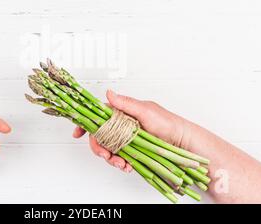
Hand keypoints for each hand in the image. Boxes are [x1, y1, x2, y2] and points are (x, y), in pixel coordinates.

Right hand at [73, 90, 191, 172]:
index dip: (86, 124)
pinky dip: (119, 164)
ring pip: (107, 149)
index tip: (78, 133)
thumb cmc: (168, 123)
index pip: (98, 116)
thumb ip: (125, 103)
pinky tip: (126, 166)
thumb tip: (108, 93)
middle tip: (106, 155)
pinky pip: (118, 158)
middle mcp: (122, 126)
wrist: (182, 143)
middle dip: (99, 147)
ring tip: (120, 163)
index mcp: (122, 113)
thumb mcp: (146, 110)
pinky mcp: (131, 152)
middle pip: (99, 136)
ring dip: (110, 158)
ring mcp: (126, 140)